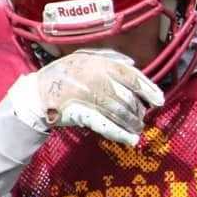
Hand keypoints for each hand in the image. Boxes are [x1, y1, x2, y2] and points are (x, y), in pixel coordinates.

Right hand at [8, 49, 163, 145]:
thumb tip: (134, 63)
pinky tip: (131, 140)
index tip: (160, 100)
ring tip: (137, 128)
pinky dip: (120, 134)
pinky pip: (106, 126)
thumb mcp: (83, 57)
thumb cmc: (63, 75)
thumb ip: (109, 57)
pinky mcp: (82, 115)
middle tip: (143, 117)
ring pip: (120, 113)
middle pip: (128, 98)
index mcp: (98, 64)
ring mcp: (88, 98)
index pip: (131, 76)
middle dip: (138, 110)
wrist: (36, 94)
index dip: (148, 89)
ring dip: (132, 123)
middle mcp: (96, 79)